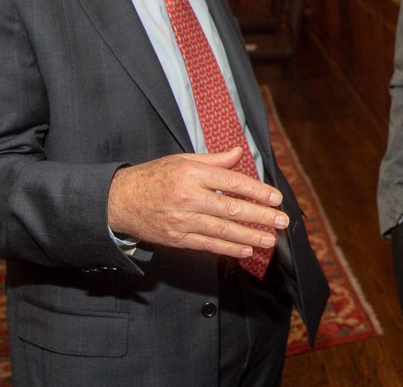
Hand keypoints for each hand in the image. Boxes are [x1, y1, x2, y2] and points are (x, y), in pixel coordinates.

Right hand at [106, 147, 287, 259]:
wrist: (120, 200)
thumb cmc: (155, 176)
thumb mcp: (183, 160)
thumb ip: (214, 160)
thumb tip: (239, 153)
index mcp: (192, 173)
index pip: (233, 182)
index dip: (258, 191)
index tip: (276, 198)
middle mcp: (188, 196)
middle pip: (232, 208)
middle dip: (261, 216)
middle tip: (282, 220)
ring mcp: (182, 220)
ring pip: (223, 230)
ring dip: (250, 235)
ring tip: (270, 239)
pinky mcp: (177, 238)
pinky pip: (208, 244)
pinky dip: (229, 248)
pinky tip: (246, 249)